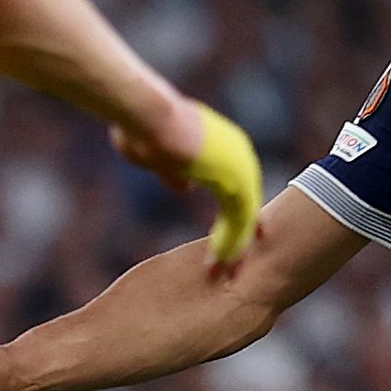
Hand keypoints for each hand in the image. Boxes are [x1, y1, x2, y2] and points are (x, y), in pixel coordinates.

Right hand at [112, 95, 262, 274]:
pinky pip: (240, 221)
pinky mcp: (236, 180)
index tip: (232, 236)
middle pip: (246, 203)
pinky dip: (232, 244)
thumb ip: (174, 173)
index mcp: (224, 144)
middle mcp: (239, 153)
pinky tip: (221, 264)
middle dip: (240, 235)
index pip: (238, 186)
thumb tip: (185, 189)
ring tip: (227, 275)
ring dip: (235, 247)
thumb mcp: (159, 156)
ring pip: (245, 216)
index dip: (236, 213)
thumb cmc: (144, 127)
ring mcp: (241, 166)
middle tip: (236, 265)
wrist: (148, 115)